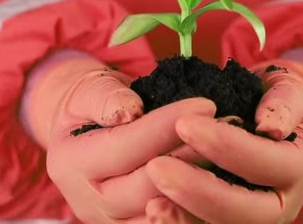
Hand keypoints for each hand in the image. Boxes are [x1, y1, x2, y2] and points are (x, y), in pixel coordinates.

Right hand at [22, 51, 215, 222]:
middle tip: (228, 128)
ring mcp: (112, 222)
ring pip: (163, 215)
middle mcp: (89, 201)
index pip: (126, 148)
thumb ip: (106, 98)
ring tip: (230, 154)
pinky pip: (172, 223)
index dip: (166, 126)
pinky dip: (197, 206)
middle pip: (148, 188)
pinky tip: (225, 179)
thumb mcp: (90, 91)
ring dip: (201, 184)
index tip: (206, 104)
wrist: (83, 131)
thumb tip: (130, 110)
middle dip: (191, 156)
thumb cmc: (92, 105)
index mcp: (72, 163)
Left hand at [146, 58, 302, 222]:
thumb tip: (271, 127)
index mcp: (299, 168)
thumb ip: (284, 103)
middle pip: (245, 213)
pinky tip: (154, 213)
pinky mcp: (230, 221)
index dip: (227, 147)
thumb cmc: (280, 99)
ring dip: (186, 218)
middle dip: (200, 192)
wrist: (277, 121)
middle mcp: (283, 204)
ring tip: (151, 204)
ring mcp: (257, 219)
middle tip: (156, 167)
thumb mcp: (290, 90)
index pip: (265, 164)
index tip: (185, 122)